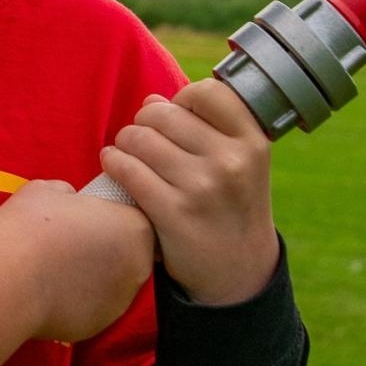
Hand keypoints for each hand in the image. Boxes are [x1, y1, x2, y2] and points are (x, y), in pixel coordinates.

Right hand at [0, 179, 154, 340]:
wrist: (9, 278)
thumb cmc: (31, 225)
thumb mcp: (48, 189)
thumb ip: (69, 195)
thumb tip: (69, 201)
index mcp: (133, 227)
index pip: (133, 217)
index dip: (110, 214)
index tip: (88, 214)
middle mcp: (138, 267)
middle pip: (130, 252)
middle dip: (108, 246)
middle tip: (74, 239)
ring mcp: (120, 301)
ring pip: (114, 283)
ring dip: (96, 274)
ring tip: (61, 267)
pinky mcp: (100, 325)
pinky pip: (95, 306)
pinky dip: (80, 299)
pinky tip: (54, 289)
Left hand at [98, 78, 279, 305]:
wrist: (238, 274)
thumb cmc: (230, 204)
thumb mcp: (239, 163)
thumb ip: (203, 126)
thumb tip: (153, 100)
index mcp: (252, 142)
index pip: (207, 92)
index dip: (183, 99)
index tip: (178, 114)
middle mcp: (231, 161)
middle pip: (162, 113)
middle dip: (145, 121)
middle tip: (145, 136)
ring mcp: (202, 188)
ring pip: (139, 138)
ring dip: (126, 142)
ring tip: (130, 152)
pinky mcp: (173, 213)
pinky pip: (127, 169)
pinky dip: (113, 162)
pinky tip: (114, 164)